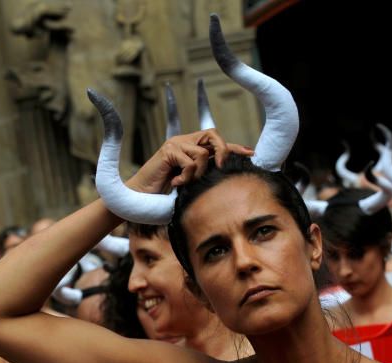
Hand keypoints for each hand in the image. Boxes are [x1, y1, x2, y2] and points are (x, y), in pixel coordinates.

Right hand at [127, 131, 253, 193]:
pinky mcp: (168, 151)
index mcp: (190, 149)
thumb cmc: (163, 196)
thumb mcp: (190, 185)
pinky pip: (190, 162)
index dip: (234, 146)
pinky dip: (186, 177)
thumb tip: (227, 177)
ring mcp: (175, 144)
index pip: (216, 142)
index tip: (250, 153)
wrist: (140, 198)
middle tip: (221, 168)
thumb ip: (204, 176)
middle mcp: (183, 142)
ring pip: (202, 153)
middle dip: (223, 151)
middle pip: (213, 135)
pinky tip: (175, 184)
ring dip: (199, 173)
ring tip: (186, 184)